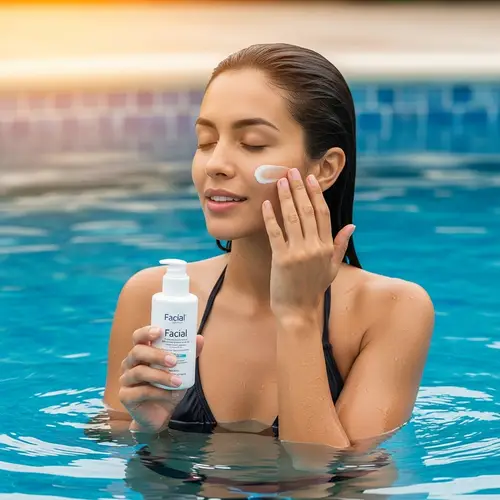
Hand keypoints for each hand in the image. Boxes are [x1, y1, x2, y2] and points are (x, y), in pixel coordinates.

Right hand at [119, 326, 203, 432]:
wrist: (161, 415)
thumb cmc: (169, 387)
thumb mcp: (182, 370)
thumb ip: (189, 354)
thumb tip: (199, 338)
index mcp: (142, 352)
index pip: (138, 336)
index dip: (146, 332)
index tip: (160, 331)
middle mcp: (130, 363)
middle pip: (137, 352)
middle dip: (156, 355)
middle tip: (173, 360)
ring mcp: (126, 380)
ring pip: (139, 372)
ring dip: (161, 376)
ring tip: (178, 381)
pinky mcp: (125, 396)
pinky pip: (141, 391)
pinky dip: (160, 393)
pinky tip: (173, 395)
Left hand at [262, 168, 354, 320]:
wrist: (298, 310)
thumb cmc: (314, 288)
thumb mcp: (332, 267)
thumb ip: (340, 245)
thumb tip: (352, 225)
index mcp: (327, 247)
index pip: (322, 214)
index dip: (315, 194)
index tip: (309, 179)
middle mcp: (315, 247)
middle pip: (307, 211)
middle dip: (299, 189)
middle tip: (292, 171)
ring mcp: (298, 253)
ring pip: (292, 218)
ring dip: (286, 197)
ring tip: (280, 181)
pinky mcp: (281, 259)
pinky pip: (275, 233)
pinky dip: (271, 217)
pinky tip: (266, 204)